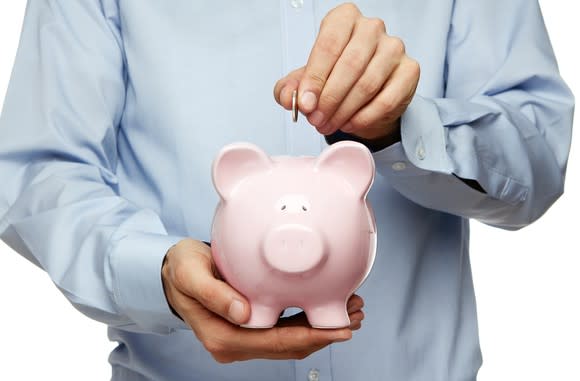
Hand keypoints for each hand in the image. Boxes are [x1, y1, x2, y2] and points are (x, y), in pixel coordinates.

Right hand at [161, 238, 364, 362]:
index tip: (340, 328)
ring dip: (320, 331)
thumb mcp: (190, 274)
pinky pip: (282, 332)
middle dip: (324, 334)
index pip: (274, 341)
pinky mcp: (248, 330)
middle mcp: (233, 344)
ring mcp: (241, 340)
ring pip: (288, 342)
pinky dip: (306, 324)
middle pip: (288, 346)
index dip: (310, 336)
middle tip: (355, 316)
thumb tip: (242, 313)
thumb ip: (213, 294)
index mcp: (222, 335)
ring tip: (349, 313)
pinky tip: (324, 311)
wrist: (172, 272)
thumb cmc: (181, 269)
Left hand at [274, 3, 419, 140]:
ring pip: (367, 84)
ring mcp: (394, 48)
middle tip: (316, 120)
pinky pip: (387, 100)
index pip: (328, 45)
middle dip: (329, 99)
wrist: (367, 94)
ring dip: (344, 111)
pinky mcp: (410, 71)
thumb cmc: (336, 78)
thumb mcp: (308, 80)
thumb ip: (291, 87)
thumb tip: (286, 97)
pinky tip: (350, 123)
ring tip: (329, 124)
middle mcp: (372, 28)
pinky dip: (365, 117)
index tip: (305, 103)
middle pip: (350, 65)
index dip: (314, 78)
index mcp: (344, 19)